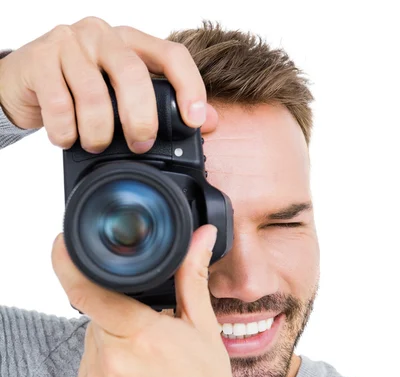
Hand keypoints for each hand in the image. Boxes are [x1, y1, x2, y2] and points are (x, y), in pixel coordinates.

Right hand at [0, 16, 217, 149]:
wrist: (23, 79)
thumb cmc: (77, 86)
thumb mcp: (121, 93)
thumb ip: (161, 104)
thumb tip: (210, 122)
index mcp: (130, 41)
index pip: (171, 55)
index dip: (189, 87)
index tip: (195, 121)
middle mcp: (102, 36)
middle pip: (133, 75)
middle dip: (141, 119)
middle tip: (140, 145)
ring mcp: (69, 44)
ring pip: (94, 96)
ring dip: (98, 133)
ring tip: (95, 145)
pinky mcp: (40, 60)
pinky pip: (59, 106)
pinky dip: (66, 133)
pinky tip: (67, 138)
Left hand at [51, 224, 237, 376]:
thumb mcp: (202, 328)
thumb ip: (191, 277)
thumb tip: (201, 235)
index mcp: (142, 335)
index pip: (89, 290)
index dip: (67, 262)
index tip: (61, 245)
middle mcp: (112, 361)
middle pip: (96, 314)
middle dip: (117, 313)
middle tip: (148, 331)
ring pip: (92, 339)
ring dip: (110, 338)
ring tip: (145, 360)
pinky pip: (88, 366)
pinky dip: (105, 363)